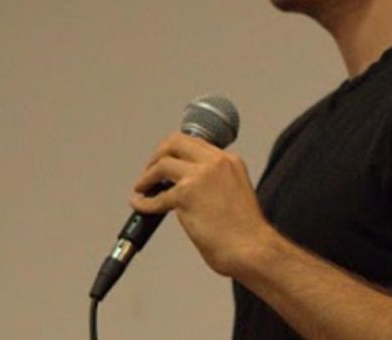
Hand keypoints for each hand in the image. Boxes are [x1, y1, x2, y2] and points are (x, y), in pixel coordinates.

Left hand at [129, 131, 270, 276]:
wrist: (252, 248)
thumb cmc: (245, 230)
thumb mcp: (236, 191)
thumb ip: (216, 181)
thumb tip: (187, 186)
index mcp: (230, 161)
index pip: (195, 143)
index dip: (175, 151)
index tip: (166, 161)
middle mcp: (216, 162)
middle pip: (175, 142)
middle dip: (157, 155)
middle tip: (149, 170)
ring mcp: (200, 176)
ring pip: (162, 164)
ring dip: (147, 176)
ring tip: (142, 187)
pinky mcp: (186, 195)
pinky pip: (156, 196)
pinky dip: (143, 201)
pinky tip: (139, 204)